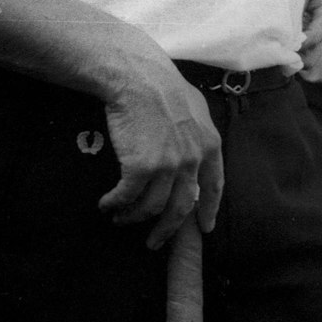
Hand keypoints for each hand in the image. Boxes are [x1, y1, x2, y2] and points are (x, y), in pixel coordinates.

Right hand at [97, 47, 224, 248]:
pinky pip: (127, 197)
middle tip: (153, 242)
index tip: (204, 229)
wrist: (138, 78)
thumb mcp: (195, 107)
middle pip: (183, 206)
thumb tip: (196, 146)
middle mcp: (193, 159)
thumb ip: (197, 132)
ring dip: (134, 217)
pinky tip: (106, 205)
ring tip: (120, 218)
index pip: (214, 187)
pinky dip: (115, 205)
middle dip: (167, 229)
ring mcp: (168, 165)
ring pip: (152, 207)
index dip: (209, 210)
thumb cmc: (162, 86)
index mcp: (210, 145)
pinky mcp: (141, 168)